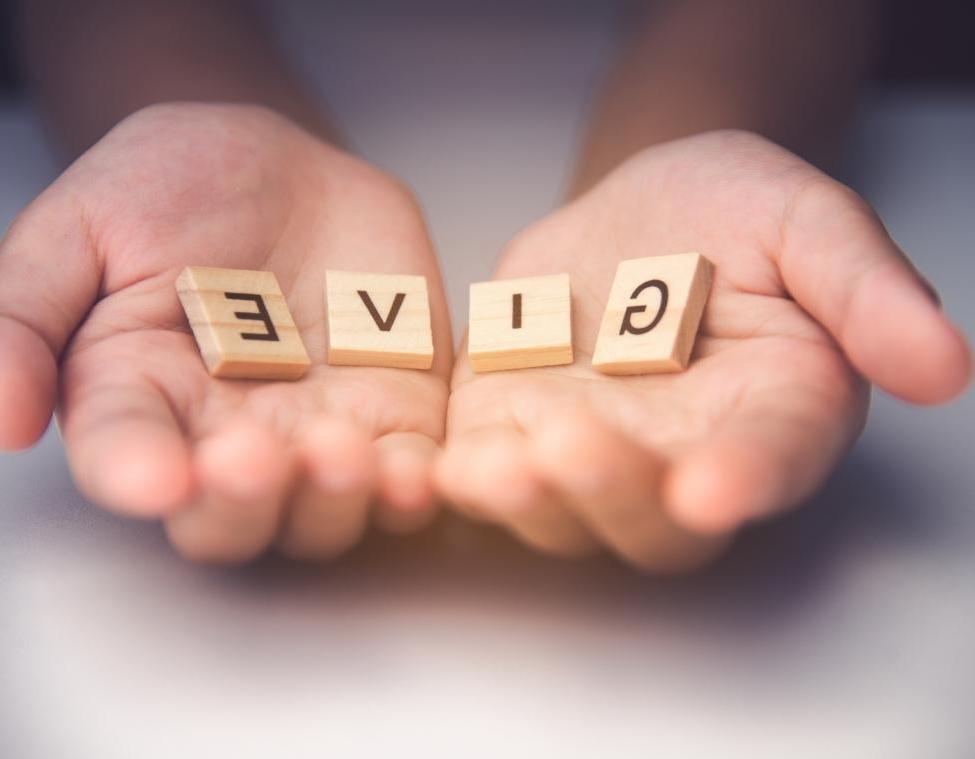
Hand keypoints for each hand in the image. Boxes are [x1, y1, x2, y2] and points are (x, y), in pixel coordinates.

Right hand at [0, 103, 452, 561]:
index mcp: (141, 400)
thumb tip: (6, 422)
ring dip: (332, 501)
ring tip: (341, 452)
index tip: (157, 478)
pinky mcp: (392, 418)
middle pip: (228, 518)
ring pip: (321, 513)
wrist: (288, 169)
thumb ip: (27, 314)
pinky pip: (406, 474)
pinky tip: (418, 474)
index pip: (129, 457)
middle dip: (243, 503)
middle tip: (254, 457)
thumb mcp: (83, 227)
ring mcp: (313, 436)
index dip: (139, 475)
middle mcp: (224, 438)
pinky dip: (414, 488)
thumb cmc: (175, 189)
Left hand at [436, 130, 970, 571]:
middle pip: (654, 519)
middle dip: (612, 496)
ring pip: (563, 513)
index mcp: (769, 413)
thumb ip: (866, 290)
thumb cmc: (730, 213)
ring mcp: (592, 454)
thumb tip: (944, 366)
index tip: (714, 488)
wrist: (635, 213)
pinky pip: (489, 475)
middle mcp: (681, 457)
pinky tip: (431, 465)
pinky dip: (461, 481)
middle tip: (573, 446)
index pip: (767, 464)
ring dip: (526, 502)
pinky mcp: (516, 434)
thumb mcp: (805, 221)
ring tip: (489, 469)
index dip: (744, 482)